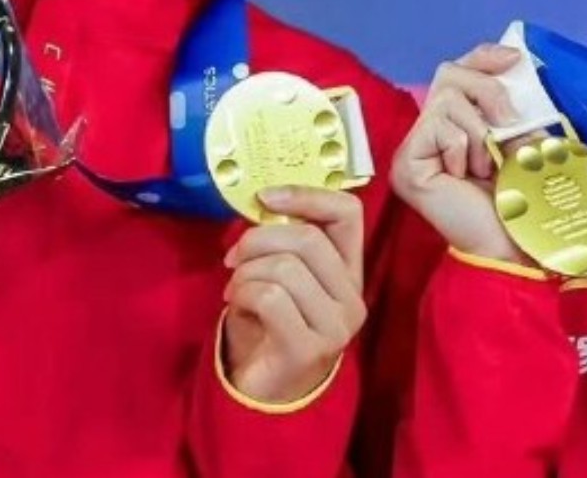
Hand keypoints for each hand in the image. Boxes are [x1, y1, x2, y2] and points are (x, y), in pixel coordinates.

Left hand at [220, 186, 364, 403]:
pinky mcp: (310, 348)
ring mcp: (336, 326)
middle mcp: (352, 298)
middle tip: (233, 257)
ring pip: (285, 267)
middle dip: (257, 239)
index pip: (348, 213)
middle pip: (307, 238)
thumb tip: (263, 201)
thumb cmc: (269, 325)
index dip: (307, 195)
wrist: (263, 391)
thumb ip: (284, 242)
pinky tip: (238, 306)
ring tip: (236, 289)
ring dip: (245, 273)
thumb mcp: (282, 276)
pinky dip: (242, 294)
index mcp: (349, 271)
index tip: (265, 197)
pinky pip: (269, 297)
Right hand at [389, 44, 530, 265]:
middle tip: (509, 123)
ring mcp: (413, 148)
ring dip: (481, 132)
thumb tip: (518, 70)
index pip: (459, 72)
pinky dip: (464, 148)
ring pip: (447, 100)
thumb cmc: (516, 204)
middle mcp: (428, 133)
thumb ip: (513, 112)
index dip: (483, 57)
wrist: (508, 248)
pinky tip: (464, 178)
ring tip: (486, 167)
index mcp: (455, 125)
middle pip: (449, 74)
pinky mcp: (407, 162)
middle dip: (487, 91)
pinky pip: (440, 127)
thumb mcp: (521, 145)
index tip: (515, 59)